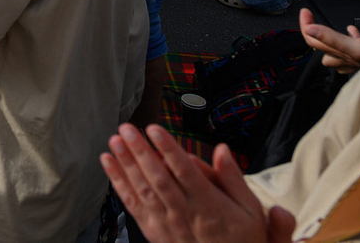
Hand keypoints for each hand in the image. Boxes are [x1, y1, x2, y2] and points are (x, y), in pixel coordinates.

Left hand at [101, 124, 293, 242]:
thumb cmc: (241, 240)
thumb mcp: (250, 211)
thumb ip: (234, 179)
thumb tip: (222, 149)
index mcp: (207, 204)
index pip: (184, 171)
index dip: (168, 149)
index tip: (155, 129)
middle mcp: (184, 212)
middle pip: (158, 177)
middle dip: (141, 151)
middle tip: (127, 128)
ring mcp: (166, 222)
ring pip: (143, 189)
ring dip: (126, 164)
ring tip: (115, 140)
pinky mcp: (154, 231)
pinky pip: (133, 205)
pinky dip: (119, 184)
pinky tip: (109, 164)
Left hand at [298, 8, 359, 72]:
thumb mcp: (354, 48)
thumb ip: (331, 39)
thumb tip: (309, 29)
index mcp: (339, 56)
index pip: (313, 41)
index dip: (305, 25)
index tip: (305, 10)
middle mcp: (345, 60)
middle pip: (322, 45)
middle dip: (314, 31)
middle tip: (310, 15)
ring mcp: (356, 59)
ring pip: (337, 48)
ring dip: (331, 38)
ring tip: (329, 26)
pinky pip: (355, 46)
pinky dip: (351, 37)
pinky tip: (353, 31)